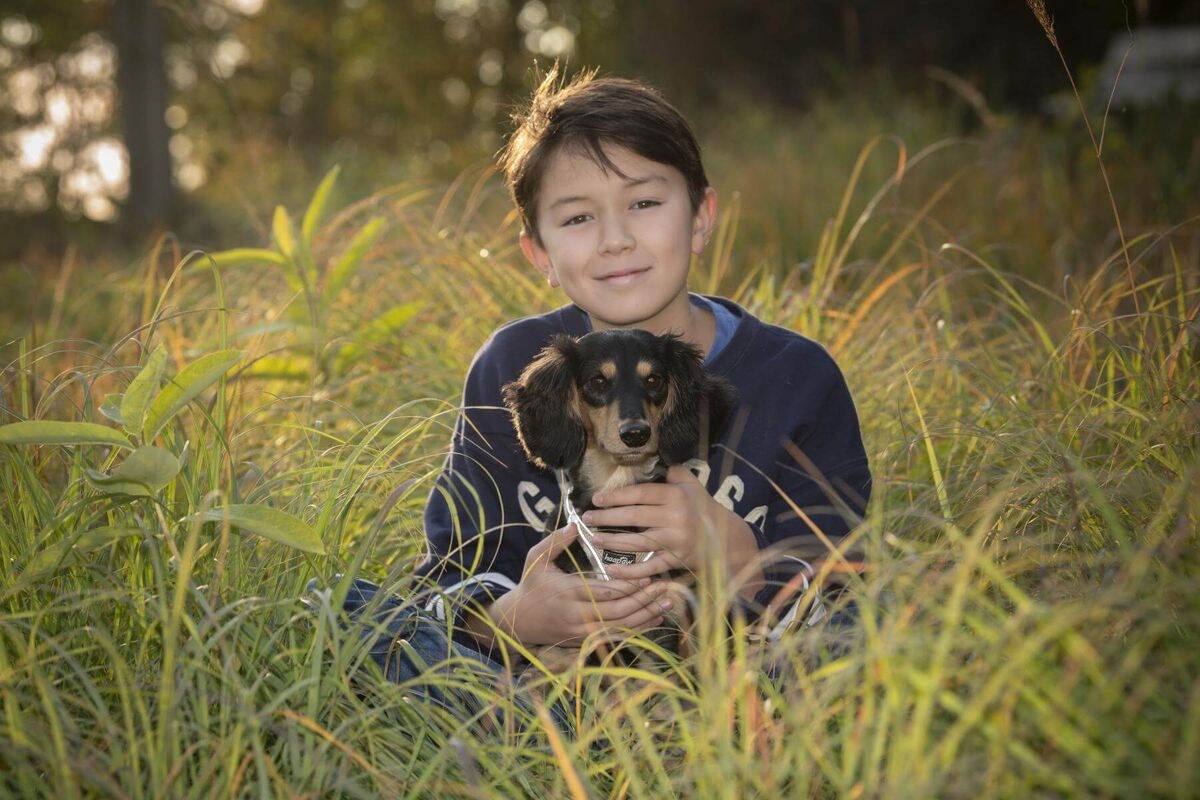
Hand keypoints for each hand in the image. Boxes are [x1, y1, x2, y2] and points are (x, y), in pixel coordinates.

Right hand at [484, 523, 674, 646]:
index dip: (628, 586)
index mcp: (568, 594)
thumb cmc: (530, 585)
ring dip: (647, 616)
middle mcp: (578, 617)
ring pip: (621, 628)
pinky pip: (617, 638)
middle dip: (644, 601)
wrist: (518, 622)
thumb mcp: (535, 559)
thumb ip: (555, 541)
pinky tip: (655, 619)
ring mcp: (583, 633)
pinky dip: (638, 630)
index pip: (604, 592)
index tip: (648, 576)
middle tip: (666, 587)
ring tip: (668, 602)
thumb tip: (576, 524)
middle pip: (618, 612)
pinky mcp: (587, 642)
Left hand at [581, 465, 765, 599]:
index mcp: (676, 496)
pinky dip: (630, 571)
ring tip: (594, 539)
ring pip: (638, 542)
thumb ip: (674, 473)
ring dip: (613, 542)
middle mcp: (675, 518)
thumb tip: (654, 460)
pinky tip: (611, 569)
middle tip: (586, 519)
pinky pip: (649, 567)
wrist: (726, 538)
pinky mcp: (676, 560)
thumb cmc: (702, 508)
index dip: (616, 496)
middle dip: (607, 518)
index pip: (640, 494)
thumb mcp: (692, 485)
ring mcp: (675, 541)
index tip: (597, 499)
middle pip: (634, 517)